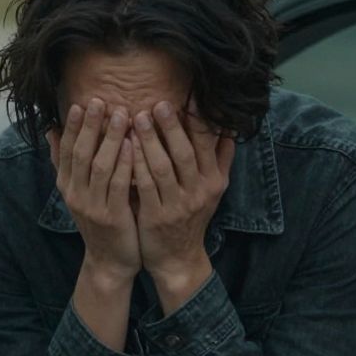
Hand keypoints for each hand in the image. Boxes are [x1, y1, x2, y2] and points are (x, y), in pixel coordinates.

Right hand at [49, 98, 138, 284]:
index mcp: (66, 186)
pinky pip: (117, 185)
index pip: (67, 150)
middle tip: (99, 101)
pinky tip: (132, 145)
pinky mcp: (112, 217)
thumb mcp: (78, 191)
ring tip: (121, 114)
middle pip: (81, 154)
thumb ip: (65, 162)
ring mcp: (92, 207)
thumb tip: (50, 129)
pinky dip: (123, 164)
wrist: (109, 261)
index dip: (73, 127)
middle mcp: (75, 194)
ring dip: (110, 139)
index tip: (80, 103)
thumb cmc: (100, 220)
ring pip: (99, 166)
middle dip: (90, 126)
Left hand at [130, 100, 235, 313]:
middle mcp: (198, 192)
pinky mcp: (156, 216)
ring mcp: (177, 205)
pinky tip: (126, 147)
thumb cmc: (192, 217)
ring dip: (149, 141)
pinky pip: (145, 185)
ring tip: (136, 118)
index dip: (197, 120)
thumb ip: (222, 159)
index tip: (187, 97)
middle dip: (171, 127)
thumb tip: (230, 127)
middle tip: (157, 103)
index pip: (207, 144)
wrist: (178, 258)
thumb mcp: (214, 190)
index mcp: (213, 181)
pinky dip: (136, 164)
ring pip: (163, 167)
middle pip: (185, 153)